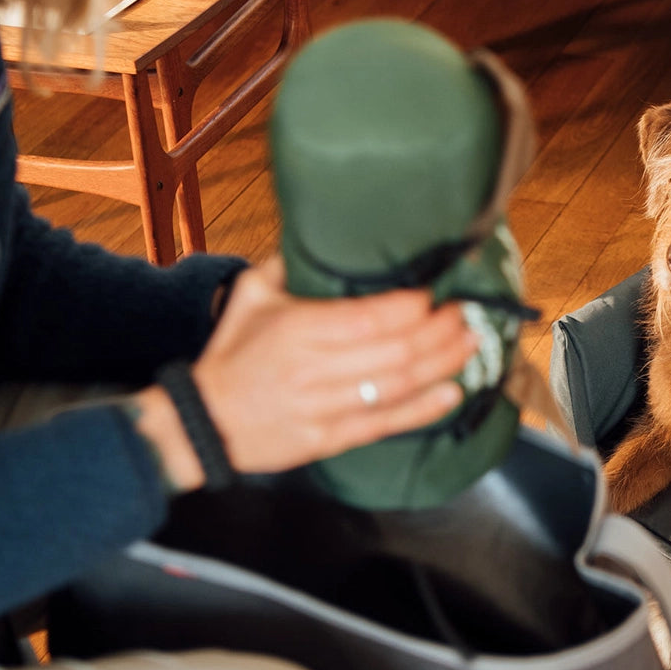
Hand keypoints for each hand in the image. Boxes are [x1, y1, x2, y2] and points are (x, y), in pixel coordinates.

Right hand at [136, 257, 478, 489]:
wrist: (199, 422)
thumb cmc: (231, 353)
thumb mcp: (250, 295)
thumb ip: (288, 262)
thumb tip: (326, 231)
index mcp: (297, 329)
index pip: (370, 316)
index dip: (413, 305)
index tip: (439, 291)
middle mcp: (313, 369)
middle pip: (394, 351)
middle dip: (440, 332)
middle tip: (466, 314)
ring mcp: (323, 407)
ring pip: (396, 386)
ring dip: (441, 364)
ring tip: (471, 344)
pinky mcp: (329, 439)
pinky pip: (385, 424)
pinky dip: (424, 409)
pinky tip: (453, 392)